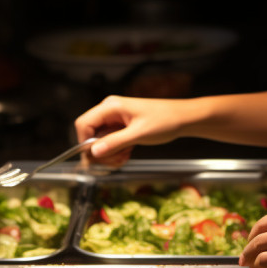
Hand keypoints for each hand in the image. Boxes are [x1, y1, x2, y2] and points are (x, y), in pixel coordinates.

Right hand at [74, 95, 198, 167]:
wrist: (183, 119)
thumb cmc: (164, 121)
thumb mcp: (139, 134)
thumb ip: (115, 142)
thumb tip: (93, 152)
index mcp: (111, 107)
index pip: (83, 124)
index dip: (84, 143)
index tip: (95, 157)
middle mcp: (109, 111)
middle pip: (90, 135)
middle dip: (100, 152)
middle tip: (115, 161)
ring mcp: (115, 120)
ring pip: (99, 141)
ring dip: (109, 154)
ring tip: (124, 157)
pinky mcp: (121, 128)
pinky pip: (110, 142)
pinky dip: (116, 152)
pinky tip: (127, 154)